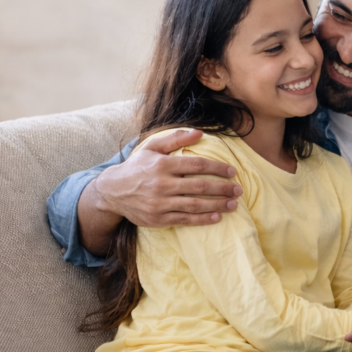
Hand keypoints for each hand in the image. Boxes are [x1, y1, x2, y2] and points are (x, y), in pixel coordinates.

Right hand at [94, 129, 241, 227]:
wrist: (112, 191)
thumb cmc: (137, 167)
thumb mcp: (152, 147)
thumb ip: (176, 138)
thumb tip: (200, 132)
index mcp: (162, 164)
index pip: (196, 165)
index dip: (217, 168)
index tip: (232, 172)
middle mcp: (161, 184)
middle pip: (199, 186)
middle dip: (222, 188)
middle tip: (239, 190)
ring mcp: (159, 203)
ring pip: (194, 204)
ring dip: (217, 205)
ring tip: (233, 204)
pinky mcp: (157, 218)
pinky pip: (184, 219)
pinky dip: (202, 219)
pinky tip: (216, 217)